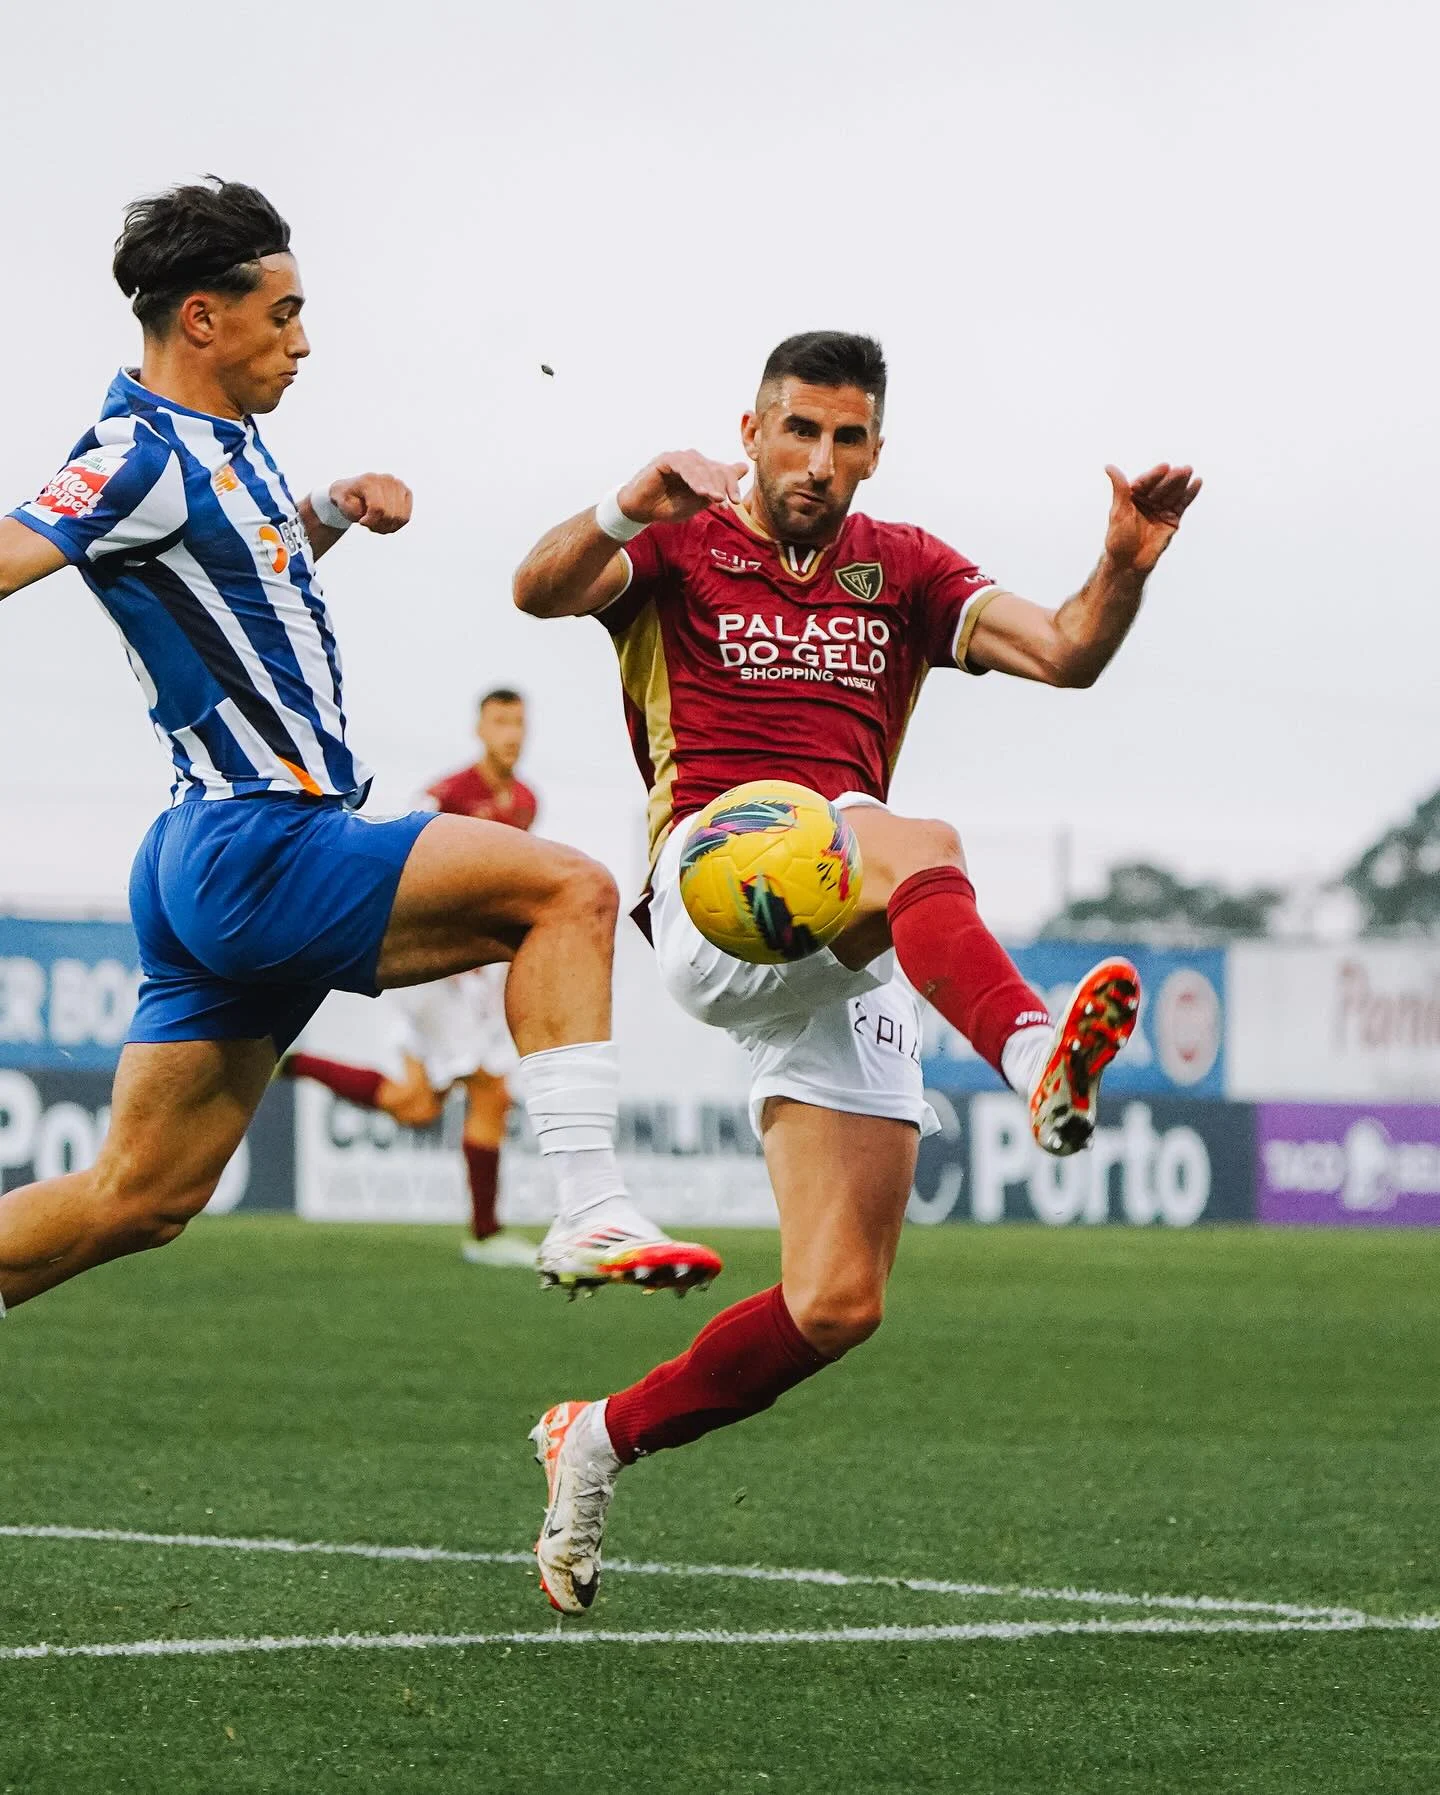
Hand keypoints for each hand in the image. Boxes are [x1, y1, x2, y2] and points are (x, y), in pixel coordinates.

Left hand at [329, 473, 412, 534]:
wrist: (351, 492)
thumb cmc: (347, 499)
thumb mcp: (342, 505)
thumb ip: (356, 509)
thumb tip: (377, 511)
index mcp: (369, 481)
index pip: (378, 508)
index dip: (371, 521)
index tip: (362, 522)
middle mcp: (386, 479)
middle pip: (390, 514)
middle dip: (379, 525)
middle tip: (369, 524)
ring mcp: (398, 485)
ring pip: (400, 518)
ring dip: (388, 527)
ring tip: (377, 523)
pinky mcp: (406, 492)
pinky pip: (406, 517)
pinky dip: (396, 525)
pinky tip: (385, 522)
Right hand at [616, 451, 749, 525]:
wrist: (641, 511)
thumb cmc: (668, 506)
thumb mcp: (698, 501)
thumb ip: (718, 487)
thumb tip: (744, 467)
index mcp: (702, 470)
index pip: (723, 471)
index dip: (731, 485)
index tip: (735, 502)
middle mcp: (692, 461)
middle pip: (714, 469)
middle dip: (722, 486)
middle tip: (726, 503)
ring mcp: (679, 459)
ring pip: (701, 468)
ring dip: (709, 484)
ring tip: (716, 499)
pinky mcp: (666, 460)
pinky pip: (684, 467)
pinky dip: (694, 480)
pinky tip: (701, 492)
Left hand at [1102, 463, 1201, 574]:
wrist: (1129, 563)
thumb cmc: (1119, 539)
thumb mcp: (1118, 511)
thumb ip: (1119, 488)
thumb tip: (1109, 467)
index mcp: (1133, 497)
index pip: (1145, 482)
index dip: (1155, 475)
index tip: (1164, 467)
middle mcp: (1148, 501)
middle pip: (1161, 486)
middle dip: (1171, 478)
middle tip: (1182, 469)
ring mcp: (1161, 509)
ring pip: (1173, 494)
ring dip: (1182, 483)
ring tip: (1189, 472)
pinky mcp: (1172, 519)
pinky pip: (1182, 504)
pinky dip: (1190, 494)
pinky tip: (1197, 483)